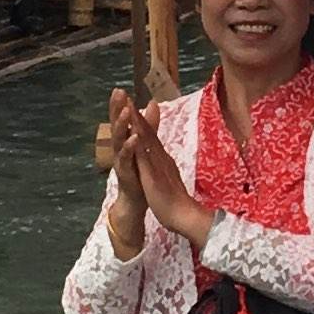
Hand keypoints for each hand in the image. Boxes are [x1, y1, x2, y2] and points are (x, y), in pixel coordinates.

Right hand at [93, 86, 148, 244]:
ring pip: (118, 139)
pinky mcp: (125, 172)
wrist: (138, 199)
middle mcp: (119, 148)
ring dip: (122, 124)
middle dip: (116, 109)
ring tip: (127, 111)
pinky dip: (130, 147)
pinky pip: (126, 158)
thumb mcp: (144, 144)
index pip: (120, 119)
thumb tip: (152, 103)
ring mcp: (121, 160)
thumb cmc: (140, 171)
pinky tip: (134, 137)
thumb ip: (149, 125)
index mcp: (125, 141)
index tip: (119, 89)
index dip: (119, 105)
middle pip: (116, 125)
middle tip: (117, 93)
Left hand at [122, 102, 210, 248]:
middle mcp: (161, 158)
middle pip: (148, 134)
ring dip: (138, 124)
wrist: (186, 216)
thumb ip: (166, 168)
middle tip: (127, 98)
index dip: (141, 122)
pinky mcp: (154, 175)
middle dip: (137, 116)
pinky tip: (133, 133)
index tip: (132, 108)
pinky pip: (145, 158)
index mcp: (162, 160)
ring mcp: (158, 165)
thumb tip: (163, 159)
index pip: (150, 138)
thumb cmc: (176, 201)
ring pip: (146, 141)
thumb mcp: (168, 179)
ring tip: (128, 107)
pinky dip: (139, 144)